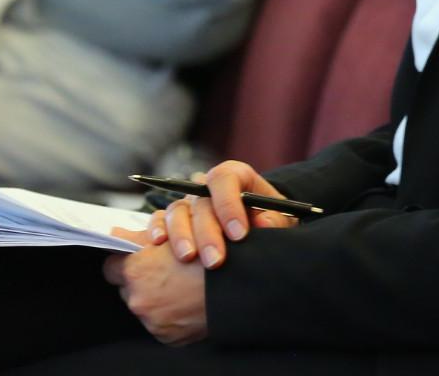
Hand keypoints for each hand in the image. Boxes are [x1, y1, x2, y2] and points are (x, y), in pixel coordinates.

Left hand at [102, 243, 208, 345]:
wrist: (236, 285)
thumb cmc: (208, 254)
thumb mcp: (172, 234)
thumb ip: (138, 237)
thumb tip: (117, 235)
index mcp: (135, 272)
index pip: (111, 267)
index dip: (124, 262)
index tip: (136, 260)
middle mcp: (138, 299)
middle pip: (127, 289)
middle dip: (141, 281)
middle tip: (163, 272)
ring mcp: (152, 321)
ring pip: (144, 307)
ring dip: (156, 298)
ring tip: (179, 286)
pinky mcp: (167, 337)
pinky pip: (160, 324)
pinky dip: (170, 315)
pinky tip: (185, 302)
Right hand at [147, 161, 299, 270]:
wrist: (258, 231)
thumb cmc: (271, 222)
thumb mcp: (282, 219)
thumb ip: (276, 220)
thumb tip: (264, 223)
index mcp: (235, 178)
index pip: (225, 179)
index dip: (229, 204)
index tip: (239, 234)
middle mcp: (208, 188)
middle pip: (201, 202)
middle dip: (208, 232)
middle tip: (216, 260)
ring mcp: (189, 204)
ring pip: (177, 211)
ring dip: (181, 234)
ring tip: (188, 257)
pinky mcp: (173, 221)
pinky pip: (158, 220)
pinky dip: (156, 230)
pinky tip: (159, 243)